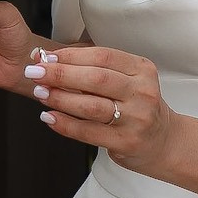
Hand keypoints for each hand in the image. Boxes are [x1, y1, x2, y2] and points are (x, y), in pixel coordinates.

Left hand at [26, 44, 182, 172]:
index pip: (102, 56)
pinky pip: (89, 132)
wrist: (162, 142)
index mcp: (141, 69)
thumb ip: (91, 68)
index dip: (71, 55)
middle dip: (60, 74)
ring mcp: (136, 119)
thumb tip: (46, 58)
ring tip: (40, 93)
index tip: (46, 57)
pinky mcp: (126, 142)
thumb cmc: (135, 106)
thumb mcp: (125, 80)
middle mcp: (142, 92)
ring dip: (60, 99)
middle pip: (96, 78)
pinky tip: (49, 117)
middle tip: (35, 73)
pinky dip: (65, 124)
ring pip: (91, 106)